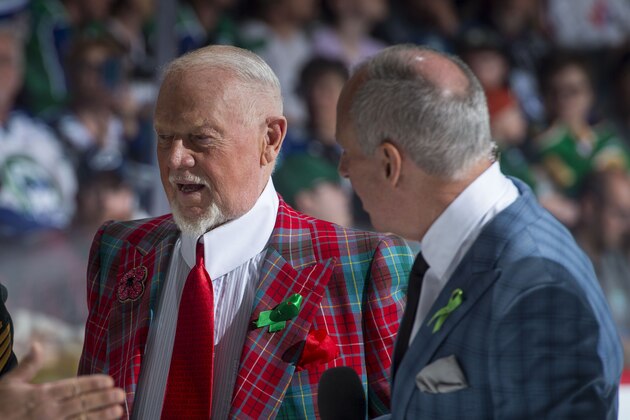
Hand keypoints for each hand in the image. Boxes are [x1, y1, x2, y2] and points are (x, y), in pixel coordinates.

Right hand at [0, 342, 124, 418]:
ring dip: (101, 415)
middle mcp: (49, 411)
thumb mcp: (10, 383)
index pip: (73, 387)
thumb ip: (28, 366)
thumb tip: (37, 344)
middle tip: (121, 394)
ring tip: (119, 410)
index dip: (93, 383)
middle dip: (104, 398)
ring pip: (81, 419)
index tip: (109, 380)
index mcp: (42, 394)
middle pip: (82, 403)